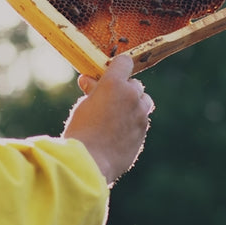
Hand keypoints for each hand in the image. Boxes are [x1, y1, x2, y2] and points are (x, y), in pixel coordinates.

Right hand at [62, 55, 152, 184]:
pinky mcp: (143, 132)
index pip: (124, 62)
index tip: (110, 73)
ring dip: (134, 104)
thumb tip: (88, 81)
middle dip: (124, 89)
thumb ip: (92, 91)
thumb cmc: (81, 131)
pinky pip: (141, 121)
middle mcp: (131, 96)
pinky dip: (133, 122)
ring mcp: (140, 115)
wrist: (90, 162)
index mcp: (114, 84)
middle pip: (135, 84)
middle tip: (109, 99)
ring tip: (118, 115)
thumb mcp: (83, 105)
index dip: (117, 66)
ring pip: (144, 102)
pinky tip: (118, 132)